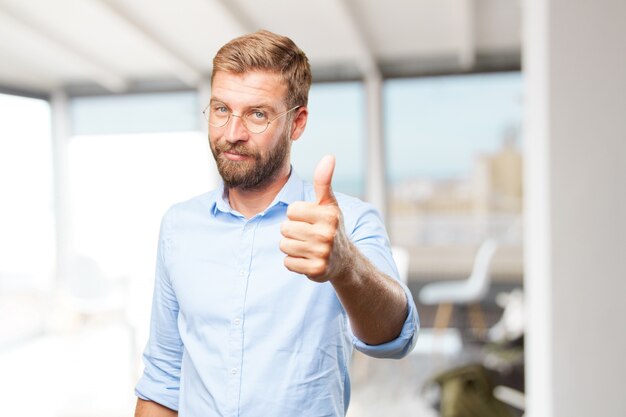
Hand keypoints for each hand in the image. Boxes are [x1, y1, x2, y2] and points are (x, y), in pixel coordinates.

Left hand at [280, 155, 353, 282]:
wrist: (345, 261)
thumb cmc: (331, 226)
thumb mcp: (329, 204)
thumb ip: (324, 181)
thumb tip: (329, 156)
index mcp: (329, 215)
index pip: (291, 211)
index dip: (296, 215)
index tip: (309, 220)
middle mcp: (327, 234)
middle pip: (285, 229)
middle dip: (292, 231)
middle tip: (307, 235)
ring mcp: (322, 253)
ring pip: (284, 246)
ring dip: (291, 247)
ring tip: (306, 246)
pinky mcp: (316, 270)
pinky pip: (288, 263)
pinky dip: (294, 262)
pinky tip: (307, 259)